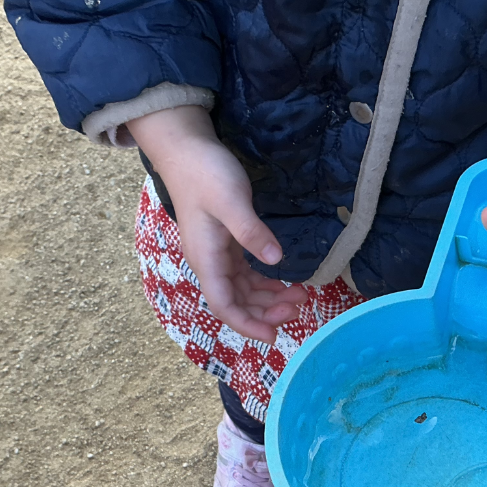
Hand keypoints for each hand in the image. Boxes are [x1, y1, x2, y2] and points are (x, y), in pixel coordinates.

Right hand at [126, 106, 306, 342]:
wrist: (186, 149)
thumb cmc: (205, 174)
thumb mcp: (231, 201)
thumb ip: (252, 232)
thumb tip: (276, 261)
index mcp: (207, 259)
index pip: (224, 305)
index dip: (248, 325)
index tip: (273, 337)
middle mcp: (210, 262)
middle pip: (237, 302)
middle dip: (266, 312)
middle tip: (300, 308)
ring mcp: (218, 253)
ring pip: (244, 289)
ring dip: (269, 298)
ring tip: (300, 296)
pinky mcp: (226, 242)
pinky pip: (246, 273)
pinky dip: (265, 282)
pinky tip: (284, 281)